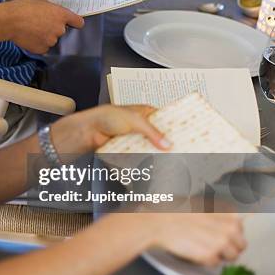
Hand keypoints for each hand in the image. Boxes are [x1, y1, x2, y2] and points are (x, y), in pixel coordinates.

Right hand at [0, 0, 83, 53]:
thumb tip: (53, 11)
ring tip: (31, 29)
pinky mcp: (43, 49)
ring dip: (45, 35)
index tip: (73, 23)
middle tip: (39, 22)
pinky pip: (44, 47)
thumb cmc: (22, 8)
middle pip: (61, 30)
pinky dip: (38, 43)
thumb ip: (51, 7)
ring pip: (51, 39)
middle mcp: (59, 29)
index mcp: (61, 15)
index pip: (78, 22)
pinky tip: (29, 36)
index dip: (75, 22)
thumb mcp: (40, 0)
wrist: (8, 21)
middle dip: (53, 27)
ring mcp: (51, 41)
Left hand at [51, 104, 171, 154]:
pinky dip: (146, 159)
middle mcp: (141, 124)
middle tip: (182, 150)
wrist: (88, 131)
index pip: (165, 118)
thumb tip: (167, 143)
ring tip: (172, 159)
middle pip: (159, 134)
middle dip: (168, 142)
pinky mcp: (129, 148)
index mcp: (145, 111)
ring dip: (157, 152)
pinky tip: (154, 164)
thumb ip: (152, 132)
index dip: (175, 125)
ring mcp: (135, 137)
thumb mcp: (134, 120)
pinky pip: (141, 154)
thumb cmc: (106, 117)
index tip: (187, 134)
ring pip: (151, 146)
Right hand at [150, 213, 245, 265]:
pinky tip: (195, 249)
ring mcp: (221, 243)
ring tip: (203, 246)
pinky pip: (215, 263)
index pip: (240, 230)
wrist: (160, 221)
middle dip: (230, 247)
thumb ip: (220, 215)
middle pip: (241, 246)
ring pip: (232, 257)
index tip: (220, 234)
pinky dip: (206, 260)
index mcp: (229, 214)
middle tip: (212, 244)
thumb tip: (230, 224)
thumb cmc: (178, 211)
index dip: (230, 234)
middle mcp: (229, 228)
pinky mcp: (210, 256)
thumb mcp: (203, 205)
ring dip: (220, 255)